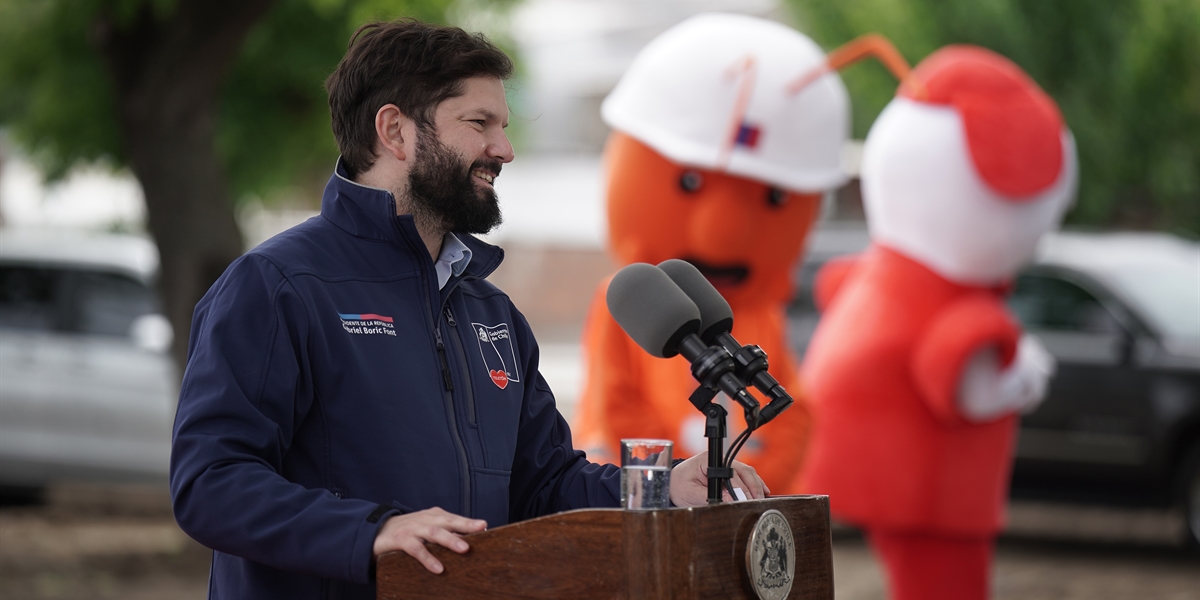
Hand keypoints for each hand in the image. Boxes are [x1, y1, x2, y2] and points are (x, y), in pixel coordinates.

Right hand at [372, 507, 486, 573]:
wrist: (377, 530)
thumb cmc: (409, 531)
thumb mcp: (427, 528)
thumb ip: (444, 533)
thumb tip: (468, 543)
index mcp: (434, 516)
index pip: (454, 518)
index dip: (469, 522)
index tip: (484, 525)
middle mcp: (425, 519)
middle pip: (447, 522)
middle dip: (465, 525)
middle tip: (480, 529)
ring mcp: (413, 528)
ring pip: (434, 533)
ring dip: (449, 540)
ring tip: (464, 549)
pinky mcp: (401, 540)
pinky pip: (417, 549)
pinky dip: (428, 558)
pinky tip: (438, 568)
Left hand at [669, 451, 768, 506]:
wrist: (672, 482)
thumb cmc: (679, 485)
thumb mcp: (691, 493)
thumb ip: (710, 496)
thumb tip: (731, 500)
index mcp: (708, 460)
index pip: (731, 473)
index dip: (741, 488)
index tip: (747, 500)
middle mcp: (718, 459)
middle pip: (743, 470)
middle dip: (752, 487)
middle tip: (758, 502)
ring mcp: (723, 463)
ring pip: (746, 472)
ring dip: (755, 485)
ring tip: (761, 499)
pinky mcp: (726, 470)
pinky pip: (744, 475)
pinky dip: (753, 483)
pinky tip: (761, 491)